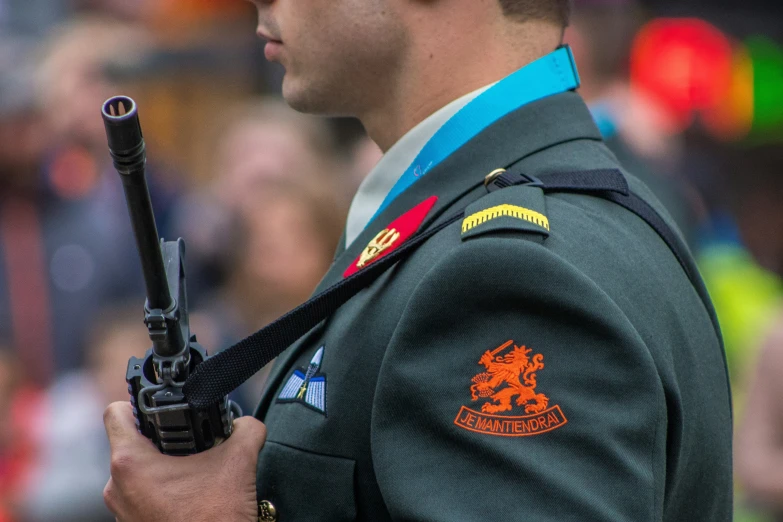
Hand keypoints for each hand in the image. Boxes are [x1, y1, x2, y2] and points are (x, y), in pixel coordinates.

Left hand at [103, 401, 264, 521]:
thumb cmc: (215, 519)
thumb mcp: (240, 462)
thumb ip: (246, 429)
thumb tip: (247, 424)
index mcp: (130, 463)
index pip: (115, 412)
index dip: (137, 402)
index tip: (159, 405)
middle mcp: (117, 487)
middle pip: (130, 442)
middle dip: (161, 437)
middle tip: (189, 439)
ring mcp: (122, 510)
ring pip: (137, 471)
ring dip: (163, 465)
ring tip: (194, 468)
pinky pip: (142, 495)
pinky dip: (164, 489)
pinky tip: (191, 492)